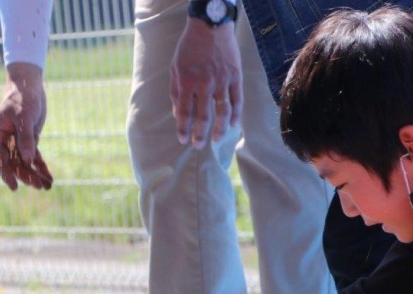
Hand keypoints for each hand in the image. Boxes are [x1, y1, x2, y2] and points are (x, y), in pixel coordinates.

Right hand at [0, 62, 53, 190]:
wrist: (29, 86)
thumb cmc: (22, 98)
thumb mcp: (24, 117)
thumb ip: (25, 139)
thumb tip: (27, 160)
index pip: (0, 159)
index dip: (6, 174)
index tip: (15, 187)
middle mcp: (6, 140)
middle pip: (15, 164)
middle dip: (26, 176)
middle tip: (38, 187)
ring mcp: (18, 141)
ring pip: (25, 162)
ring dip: (35, 174)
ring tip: (46, 186)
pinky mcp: (30, 139)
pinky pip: (35, 156)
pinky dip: (41, 167)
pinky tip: (48, 177)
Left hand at [170, 19, 241, 148]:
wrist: (210, 27)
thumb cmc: (189, 47)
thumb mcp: (175, 67)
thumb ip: (176, 91)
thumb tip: (177, 113)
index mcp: (186, 82)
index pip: (184, 112)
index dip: (183, 128)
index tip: (183, 139)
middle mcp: (204, 85)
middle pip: (203, 117)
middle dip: (199, 134)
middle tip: (198, 146)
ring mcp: (222, 82)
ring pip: (222, 112)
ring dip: (219, 129)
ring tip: (216, 140)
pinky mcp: (235, 78)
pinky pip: (237, 101)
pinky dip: (236, 115)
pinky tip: (233, 125)